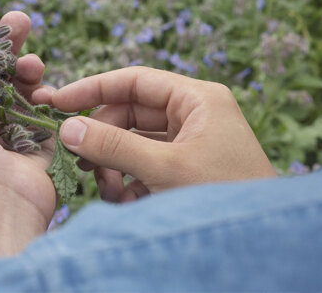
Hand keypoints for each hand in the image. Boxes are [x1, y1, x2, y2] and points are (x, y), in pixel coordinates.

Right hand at [46, 67, 275, 202]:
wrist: (262, 240)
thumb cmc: (223, 195)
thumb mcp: (163, 168)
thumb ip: (113, 146)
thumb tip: (68, 129)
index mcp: (197, 99)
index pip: (135, 81)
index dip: (94, 88)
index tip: (59, 101)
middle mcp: (194, 114)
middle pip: (131, 113)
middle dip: (105, 139)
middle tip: (79, 160)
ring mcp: (190, 142)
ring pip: (136, 142)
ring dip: (116, 165)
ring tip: (109, 189)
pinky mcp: (186, 168)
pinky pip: (147, 164)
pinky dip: (132, 181)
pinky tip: (128, 201)